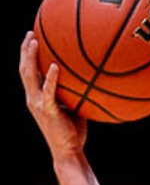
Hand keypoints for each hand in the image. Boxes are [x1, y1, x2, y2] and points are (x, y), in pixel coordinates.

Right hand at [19, 32, 87, 155]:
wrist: (69, 152)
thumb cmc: (74, 132)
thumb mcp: (74, 108)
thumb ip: (75, 93)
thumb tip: (90, 79)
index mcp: (37, 97)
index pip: (29, 72)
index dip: (27, 56)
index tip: (32, 38)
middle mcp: (33, 98)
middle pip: (24, 69)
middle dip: (25, 50)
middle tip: (30, 33)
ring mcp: (39, 104)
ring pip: (29, 76)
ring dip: (31, 57)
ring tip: (34, 41)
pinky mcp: (48, 111)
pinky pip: (48, 91)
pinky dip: (50, 78)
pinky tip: (54, 66)